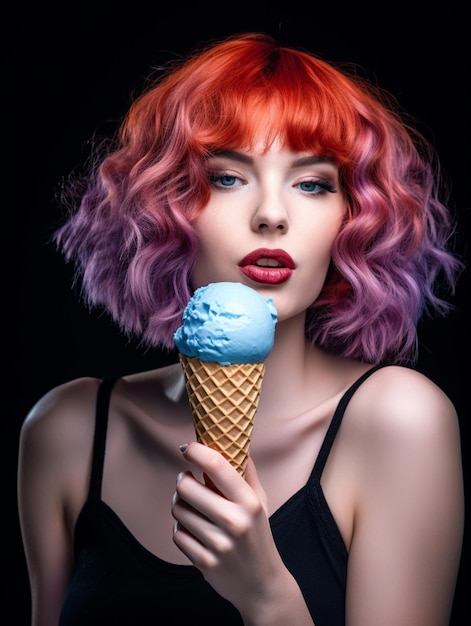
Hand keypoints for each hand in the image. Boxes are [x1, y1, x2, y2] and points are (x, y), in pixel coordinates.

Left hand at [171, 442, 282, 613]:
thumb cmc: (259, 536)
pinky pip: (177, 534)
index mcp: (249, 502)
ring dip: (180, 505)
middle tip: (187, 481)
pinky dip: (181, 529)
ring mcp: (219, 544)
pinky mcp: (205, 563)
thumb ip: (247, 473)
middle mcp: (234, 521)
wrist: (262, 585)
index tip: (186, 447)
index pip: (217, 466)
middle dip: (183, 481)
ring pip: (178, 510)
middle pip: (187, 487)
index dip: (196, 451)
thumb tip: (236, 443)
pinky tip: (193, 530)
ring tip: (191, 507)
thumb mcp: (260, 503)